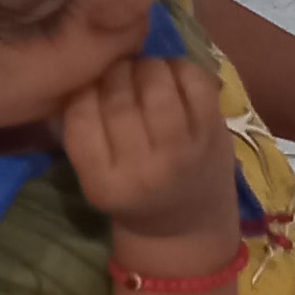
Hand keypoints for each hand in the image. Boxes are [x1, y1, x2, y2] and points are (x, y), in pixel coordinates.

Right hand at [62, 49, 238, 252]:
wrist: (188, 228)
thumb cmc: (134, 196)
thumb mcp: (96, 176)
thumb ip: (86, 130)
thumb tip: (85, 68)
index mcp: (103, 183)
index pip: (80, 116)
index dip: (84, 88)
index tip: (92, 83)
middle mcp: (143, 169)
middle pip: (118, 97)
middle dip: (115, 72)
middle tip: (120, 71)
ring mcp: (182, 151)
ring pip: (156, 84)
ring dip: (147, 66)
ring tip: (145, 71)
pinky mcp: (213, 134)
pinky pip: (196, 82)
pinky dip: (181, 68)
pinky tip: (173, 75)